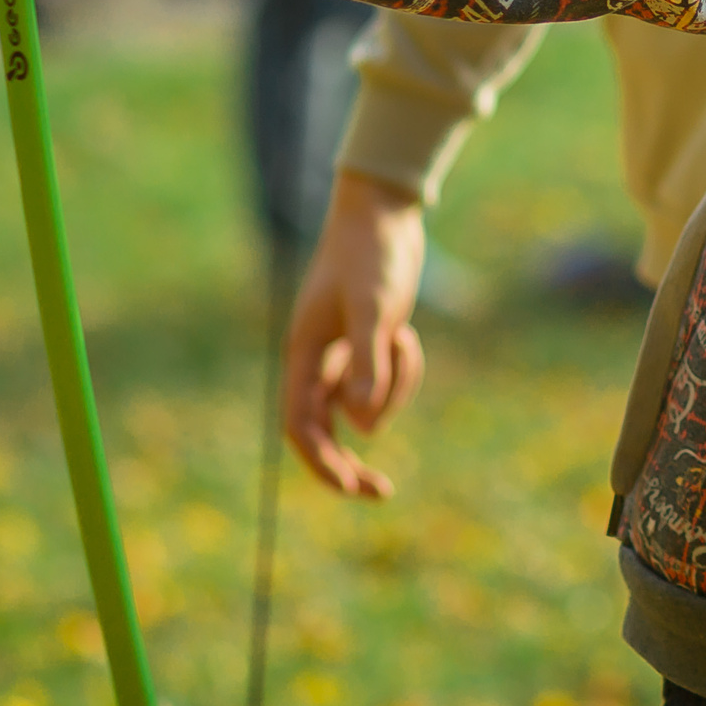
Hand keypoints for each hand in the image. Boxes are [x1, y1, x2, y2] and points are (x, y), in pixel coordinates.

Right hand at [284, 170, 428, 498]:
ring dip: (394, 386)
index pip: (300, 425)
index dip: (320, 462)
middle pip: (329, 429)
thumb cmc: (371, 256)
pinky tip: (405, 331)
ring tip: (403, 337)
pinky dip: (402, 367)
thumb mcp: (373, 309)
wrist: (385, 213)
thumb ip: (368, 362)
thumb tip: (364, 421)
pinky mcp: (370, 344)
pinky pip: (387, 379)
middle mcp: (318, 360)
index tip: (348, 487)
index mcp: (304, 353)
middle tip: (383, 492)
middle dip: (351, 462)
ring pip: (369, 402)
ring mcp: (345, 353)